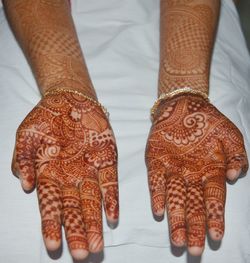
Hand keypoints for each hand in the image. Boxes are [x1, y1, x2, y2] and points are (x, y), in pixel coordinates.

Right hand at [12, 92, 118, 259]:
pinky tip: (112, 215)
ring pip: (93, 201)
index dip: (51, 225)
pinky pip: (110, 181)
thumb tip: (26, 185)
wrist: (68, 100)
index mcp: (49, 174)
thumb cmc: (45, 118)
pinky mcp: (106, 159)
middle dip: (77, 231)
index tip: (53, 245)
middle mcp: (70, 177)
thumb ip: (23, 160)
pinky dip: (111, 198)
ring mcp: (89, 169)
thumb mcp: (26, 136)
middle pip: (73, 209)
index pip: (50, 205)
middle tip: (81, 254)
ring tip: (96, 244)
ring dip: (95, 221)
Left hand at [145, 95, 247, 255]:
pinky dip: (158, 194)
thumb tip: (234, 176)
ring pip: (175, 197)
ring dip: (176, 218)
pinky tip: (159, 210)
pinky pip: (156, 180)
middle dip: (194, 228)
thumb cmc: (208, 122)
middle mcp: (191, 174)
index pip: (214, 199)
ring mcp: (173, 168)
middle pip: (193, 205)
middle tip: (194, 250)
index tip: (216, 236)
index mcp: (210, 170)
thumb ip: (237, 155)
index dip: (215, 218)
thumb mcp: (230, 135)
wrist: (184, 105)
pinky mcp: (156, 160)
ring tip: (176, 239)